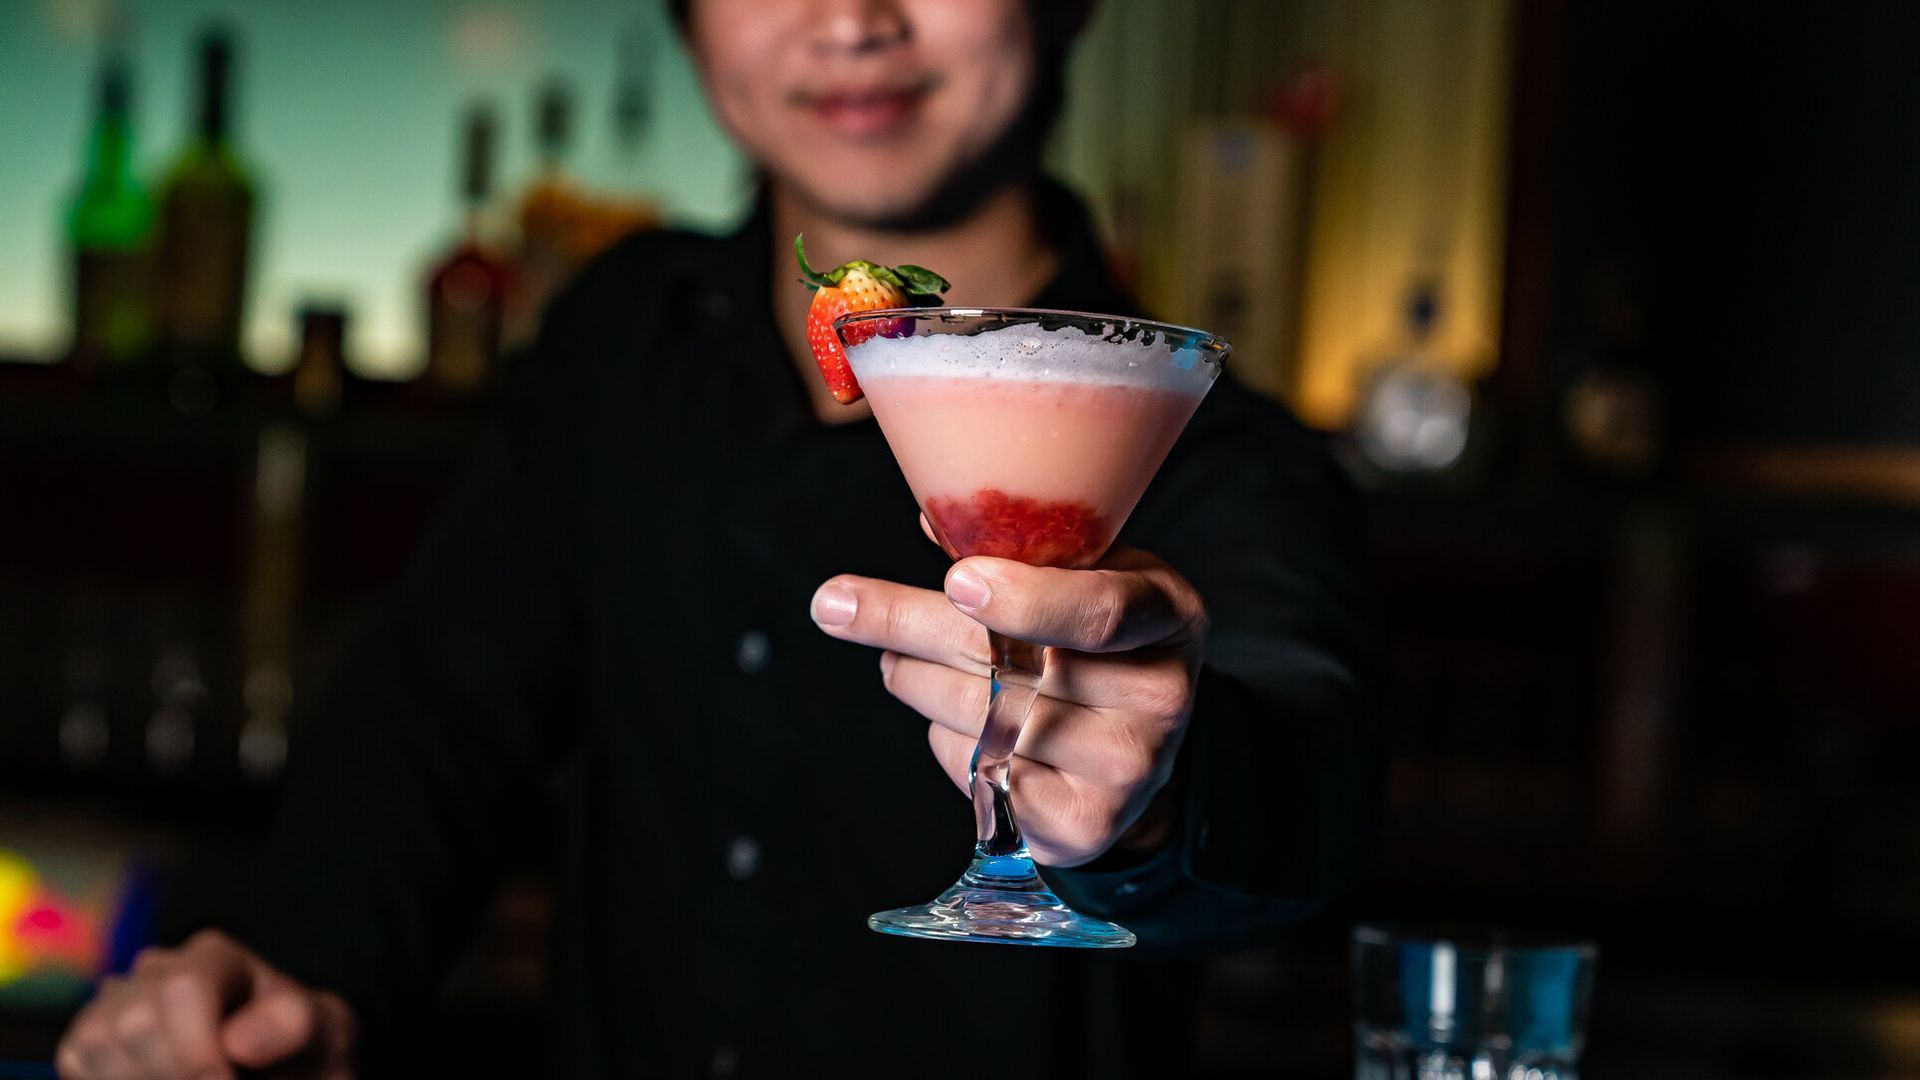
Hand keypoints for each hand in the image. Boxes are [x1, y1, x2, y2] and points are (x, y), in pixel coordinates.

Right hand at [56, 929, 356, 1079]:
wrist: (277, 1068)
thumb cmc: (302, 1051)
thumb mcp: (325, 1034)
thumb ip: (294, 1026)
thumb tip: (238, 1041)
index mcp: (217, 957)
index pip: (185, 989)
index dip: (196, 1051)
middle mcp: (157, 969)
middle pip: (134, 1021)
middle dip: (173, 1073)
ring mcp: (114, 1002)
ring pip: (94, 1045)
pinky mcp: (87, 1041)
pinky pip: (76, 1062)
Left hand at [810, 545, 1206, 866]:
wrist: (1138, 751)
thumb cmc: (1102, 642)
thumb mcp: (1090, 577)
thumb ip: (1024, 549)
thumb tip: (933, 517)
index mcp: (1168, 616)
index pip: (1101, 613)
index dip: (1026, 599)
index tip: (956, 580)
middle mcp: (1161, 697)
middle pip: (1015, 667)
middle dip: (911, 626)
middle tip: (836, 603)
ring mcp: (1126, 769)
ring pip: (981, 719)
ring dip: (915, 680)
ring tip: (895, 659)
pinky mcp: (1082, 825)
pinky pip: (979, 773)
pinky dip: (946, 740)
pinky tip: (953, 720)